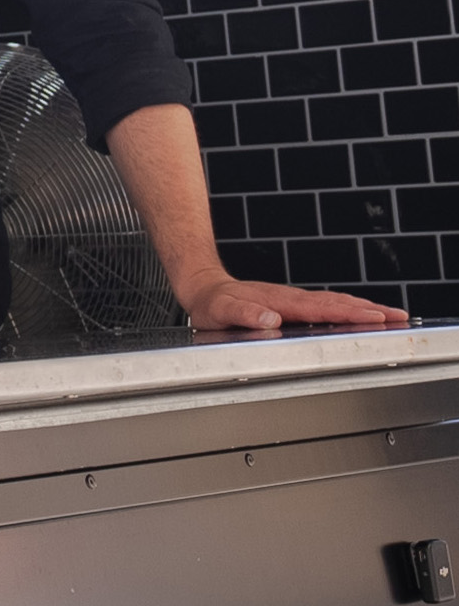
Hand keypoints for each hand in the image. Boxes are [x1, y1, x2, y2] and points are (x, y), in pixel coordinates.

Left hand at [178, 269, 408, 332]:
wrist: (204, 286)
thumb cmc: (211, 303)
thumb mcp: (220, 311)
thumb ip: (243, 314)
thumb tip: (270, 319)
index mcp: (279, 302)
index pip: (322, 309)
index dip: (350, 314)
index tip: (376, 318)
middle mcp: (291, 298)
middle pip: (338, 302)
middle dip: (370, 310)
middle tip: (401, 317)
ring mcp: (294, 299)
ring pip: (336, 301)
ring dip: (365, 308)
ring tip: (394, 315)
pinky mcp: (293, 303)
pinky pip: (327, 304)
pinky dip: (349, 308)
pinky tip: (362, 313)